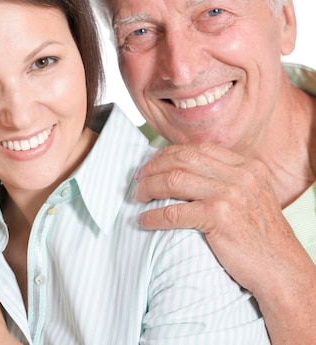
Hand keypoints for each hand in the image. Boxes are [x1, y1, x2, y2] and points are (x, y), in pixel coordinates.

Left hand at [134, 143, 315, 344]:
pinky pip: (174, 212)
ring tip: (138, 197)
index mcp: (247, 166)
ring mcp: (230, 195)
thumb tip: (183, 170)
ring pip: (173, 181)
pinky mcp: (220, 217)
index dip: (168, 154)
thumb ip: (226, 180)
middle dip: (153, 168)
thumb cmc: (261, 236)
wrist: (281, 269)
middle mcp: (240, 175)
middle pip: (181, 160)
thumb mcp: (251, 196)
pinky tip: (144, 221)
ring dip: (149, 188)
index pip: (197, 149)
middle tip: (138, 180)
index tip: (152, 164)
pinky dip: (153, 216)